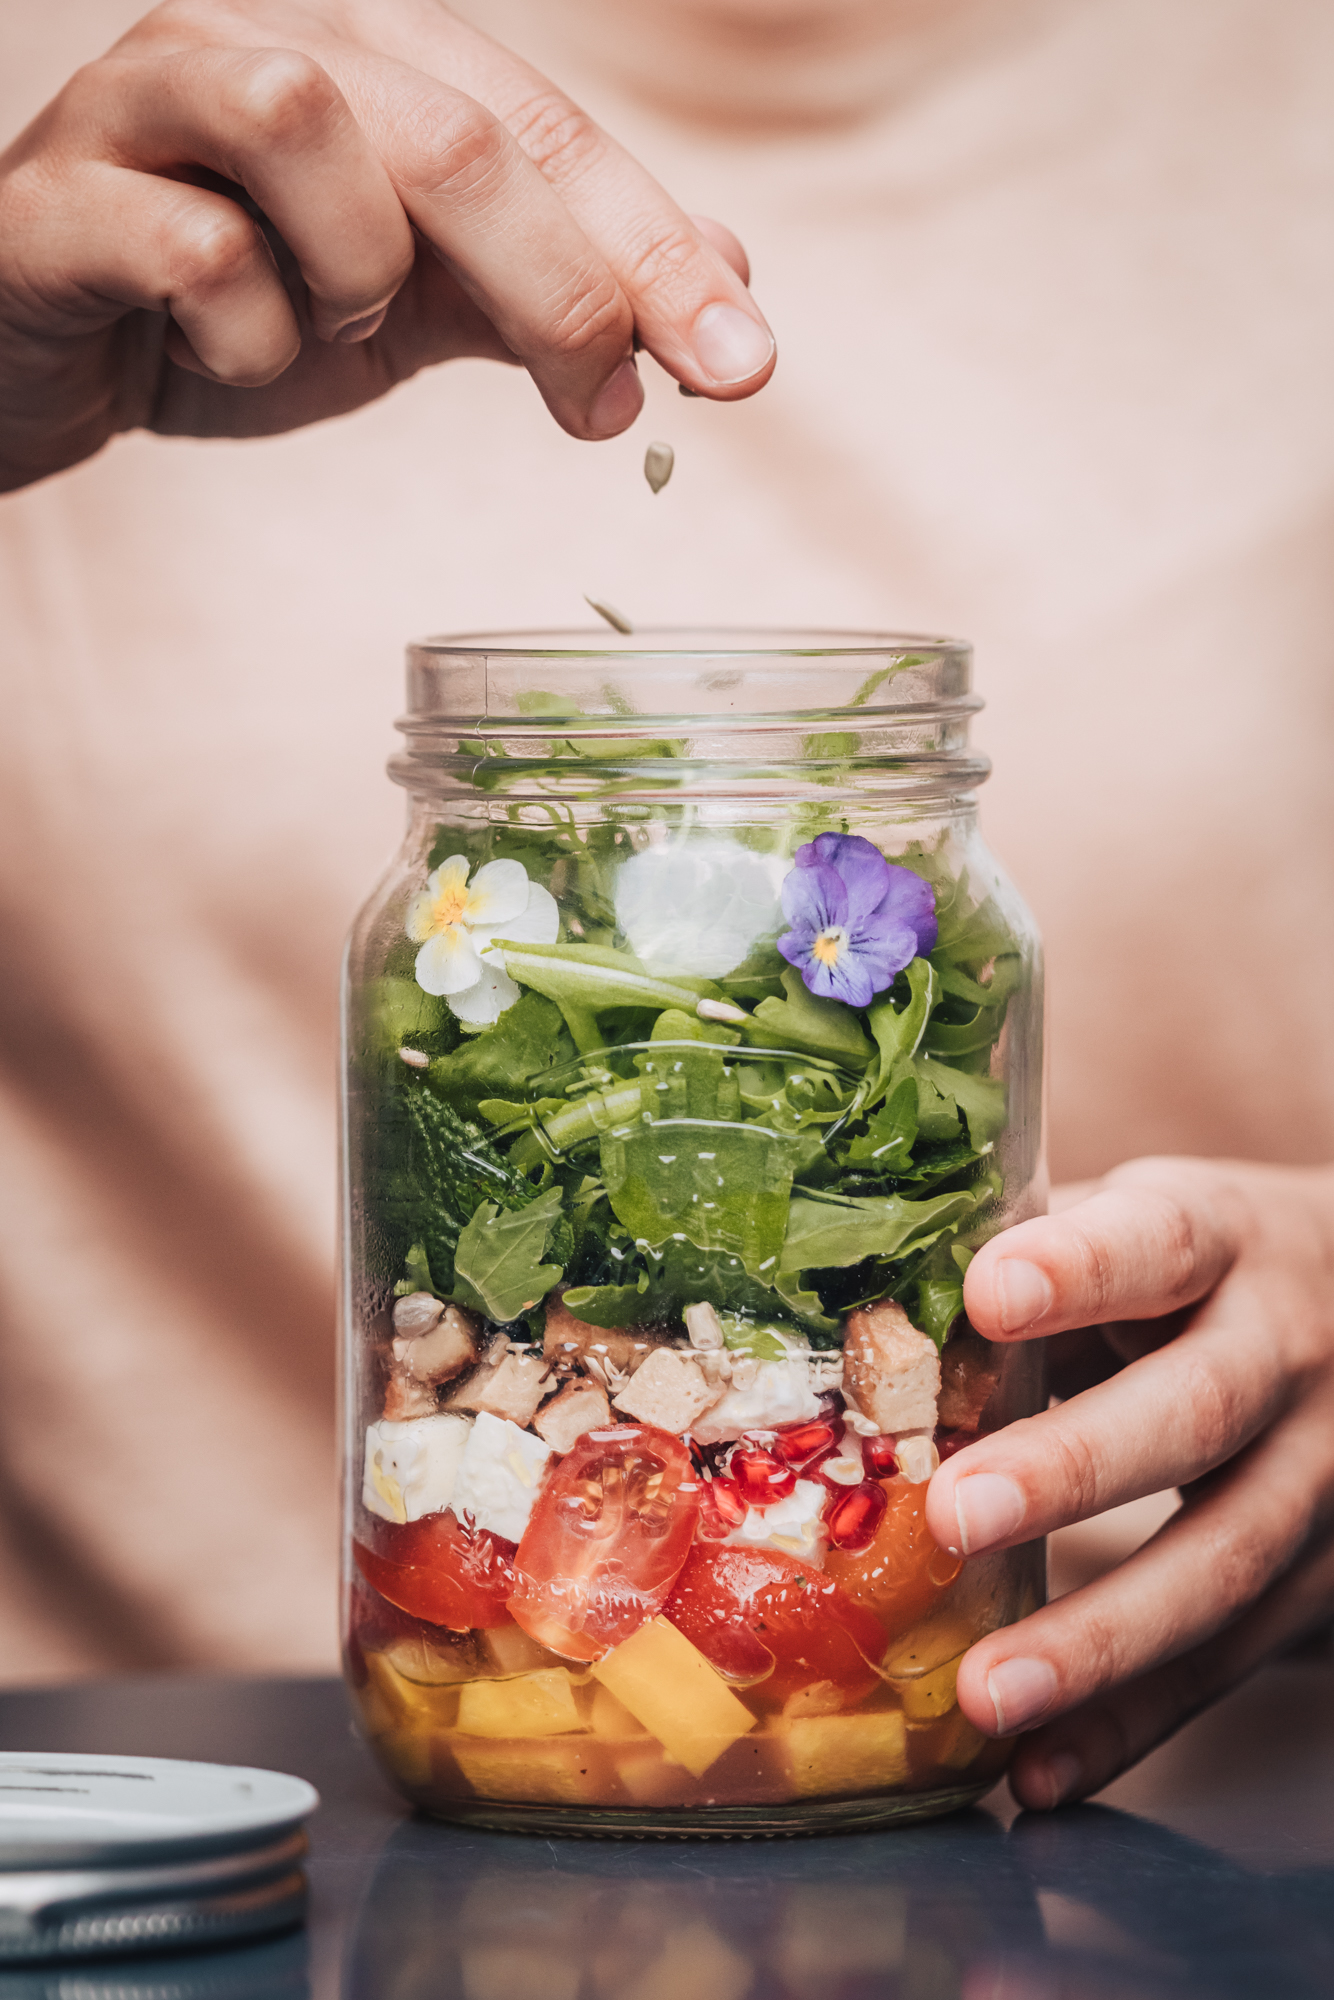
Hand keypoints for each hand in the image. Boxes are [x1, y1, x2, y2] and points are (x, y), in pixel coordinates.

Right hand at [0, 0, 774, 491]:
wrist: (53, 352)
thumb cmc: (238, 312)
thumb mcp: (418, 307)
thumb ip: (552, 286)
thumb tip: (728, 282)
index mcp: (369, 64)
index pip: (546, 130)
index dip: (654, 246)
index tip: (743, 367)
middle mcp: (264, 46)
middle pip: (453, 126)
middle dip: (558, 281)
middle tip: (602, 407)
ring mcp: (149, 106)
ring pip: (303, 120)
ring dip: (359, 270)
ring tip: (336, 333)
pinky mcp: (60, 197)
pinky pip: (188, 247)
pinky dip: (245, 333)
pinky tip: (234, 360)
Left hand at [925, 1155, 1333, 1807]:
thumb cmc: (1194, 1268)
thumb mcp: (1136, 1224)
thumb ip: (1025, 1259)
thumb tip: (853, 1309)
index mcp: (1222, 1239)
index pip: (1157, 1244)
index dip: (1078, 1269)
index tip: (986, 1294)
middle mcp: (1283, 1352)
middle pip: (1194, 1414)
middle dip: (1074, 1470)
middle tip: (956, 1515)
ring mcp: (1318, 1474)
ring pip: (1223, 1562)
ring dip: (1101, 1640)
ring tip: (987, 1688)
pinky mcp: (1320, 1578)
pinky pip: (1228, 1662)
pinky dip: (1130, 1723)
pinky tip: (1040, 1767)